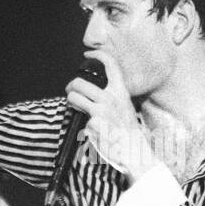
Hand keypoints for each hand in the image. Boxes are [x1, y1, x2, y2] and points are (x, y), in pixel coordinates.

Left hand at [65, 50, 159, 182]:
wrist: (134, 151)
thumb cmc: (130, 132)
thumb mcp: (126, 107)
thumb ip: (114, 96)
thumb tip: (96, 91)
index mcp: (121, 91)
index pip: (110, 64)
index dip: (97, 55)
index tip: (88, 54)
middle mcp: (110, 97)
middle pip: (80, 82)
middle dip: (71, 86)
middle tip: (71, 90)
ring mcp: (100, 110)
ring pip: (73, 97)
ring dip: (70, 100)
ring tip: (74, 104)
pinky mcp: (92, 123)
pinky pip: (79, 117)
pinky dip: (81, 121)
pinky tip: (90, 127)